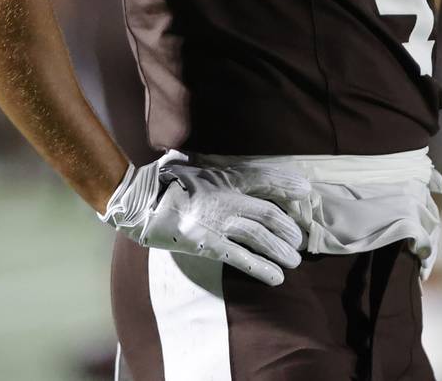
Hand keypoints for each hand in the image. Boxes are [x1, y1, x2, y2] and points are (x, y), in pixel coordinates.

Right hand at [99, 150, 309, 285]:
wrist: (137, 201)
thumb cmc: (161, 181)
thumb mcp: (188, 164)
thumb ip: (204, 166)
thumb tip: (206, 164)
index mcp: (222, 176)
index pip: (262, 177)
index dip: (285, 184)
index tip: (305, 190)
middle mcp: (225, 197)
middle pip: (267, 213)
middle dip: (287, 227)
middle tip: (299, 238)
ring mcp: (217, 221)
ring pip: (259, 237)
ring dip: (280, 250)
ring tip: (294, 261)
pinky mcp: (207, 243)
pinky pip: (240, 258)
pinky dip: (261, 268)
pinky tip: (276, 277)